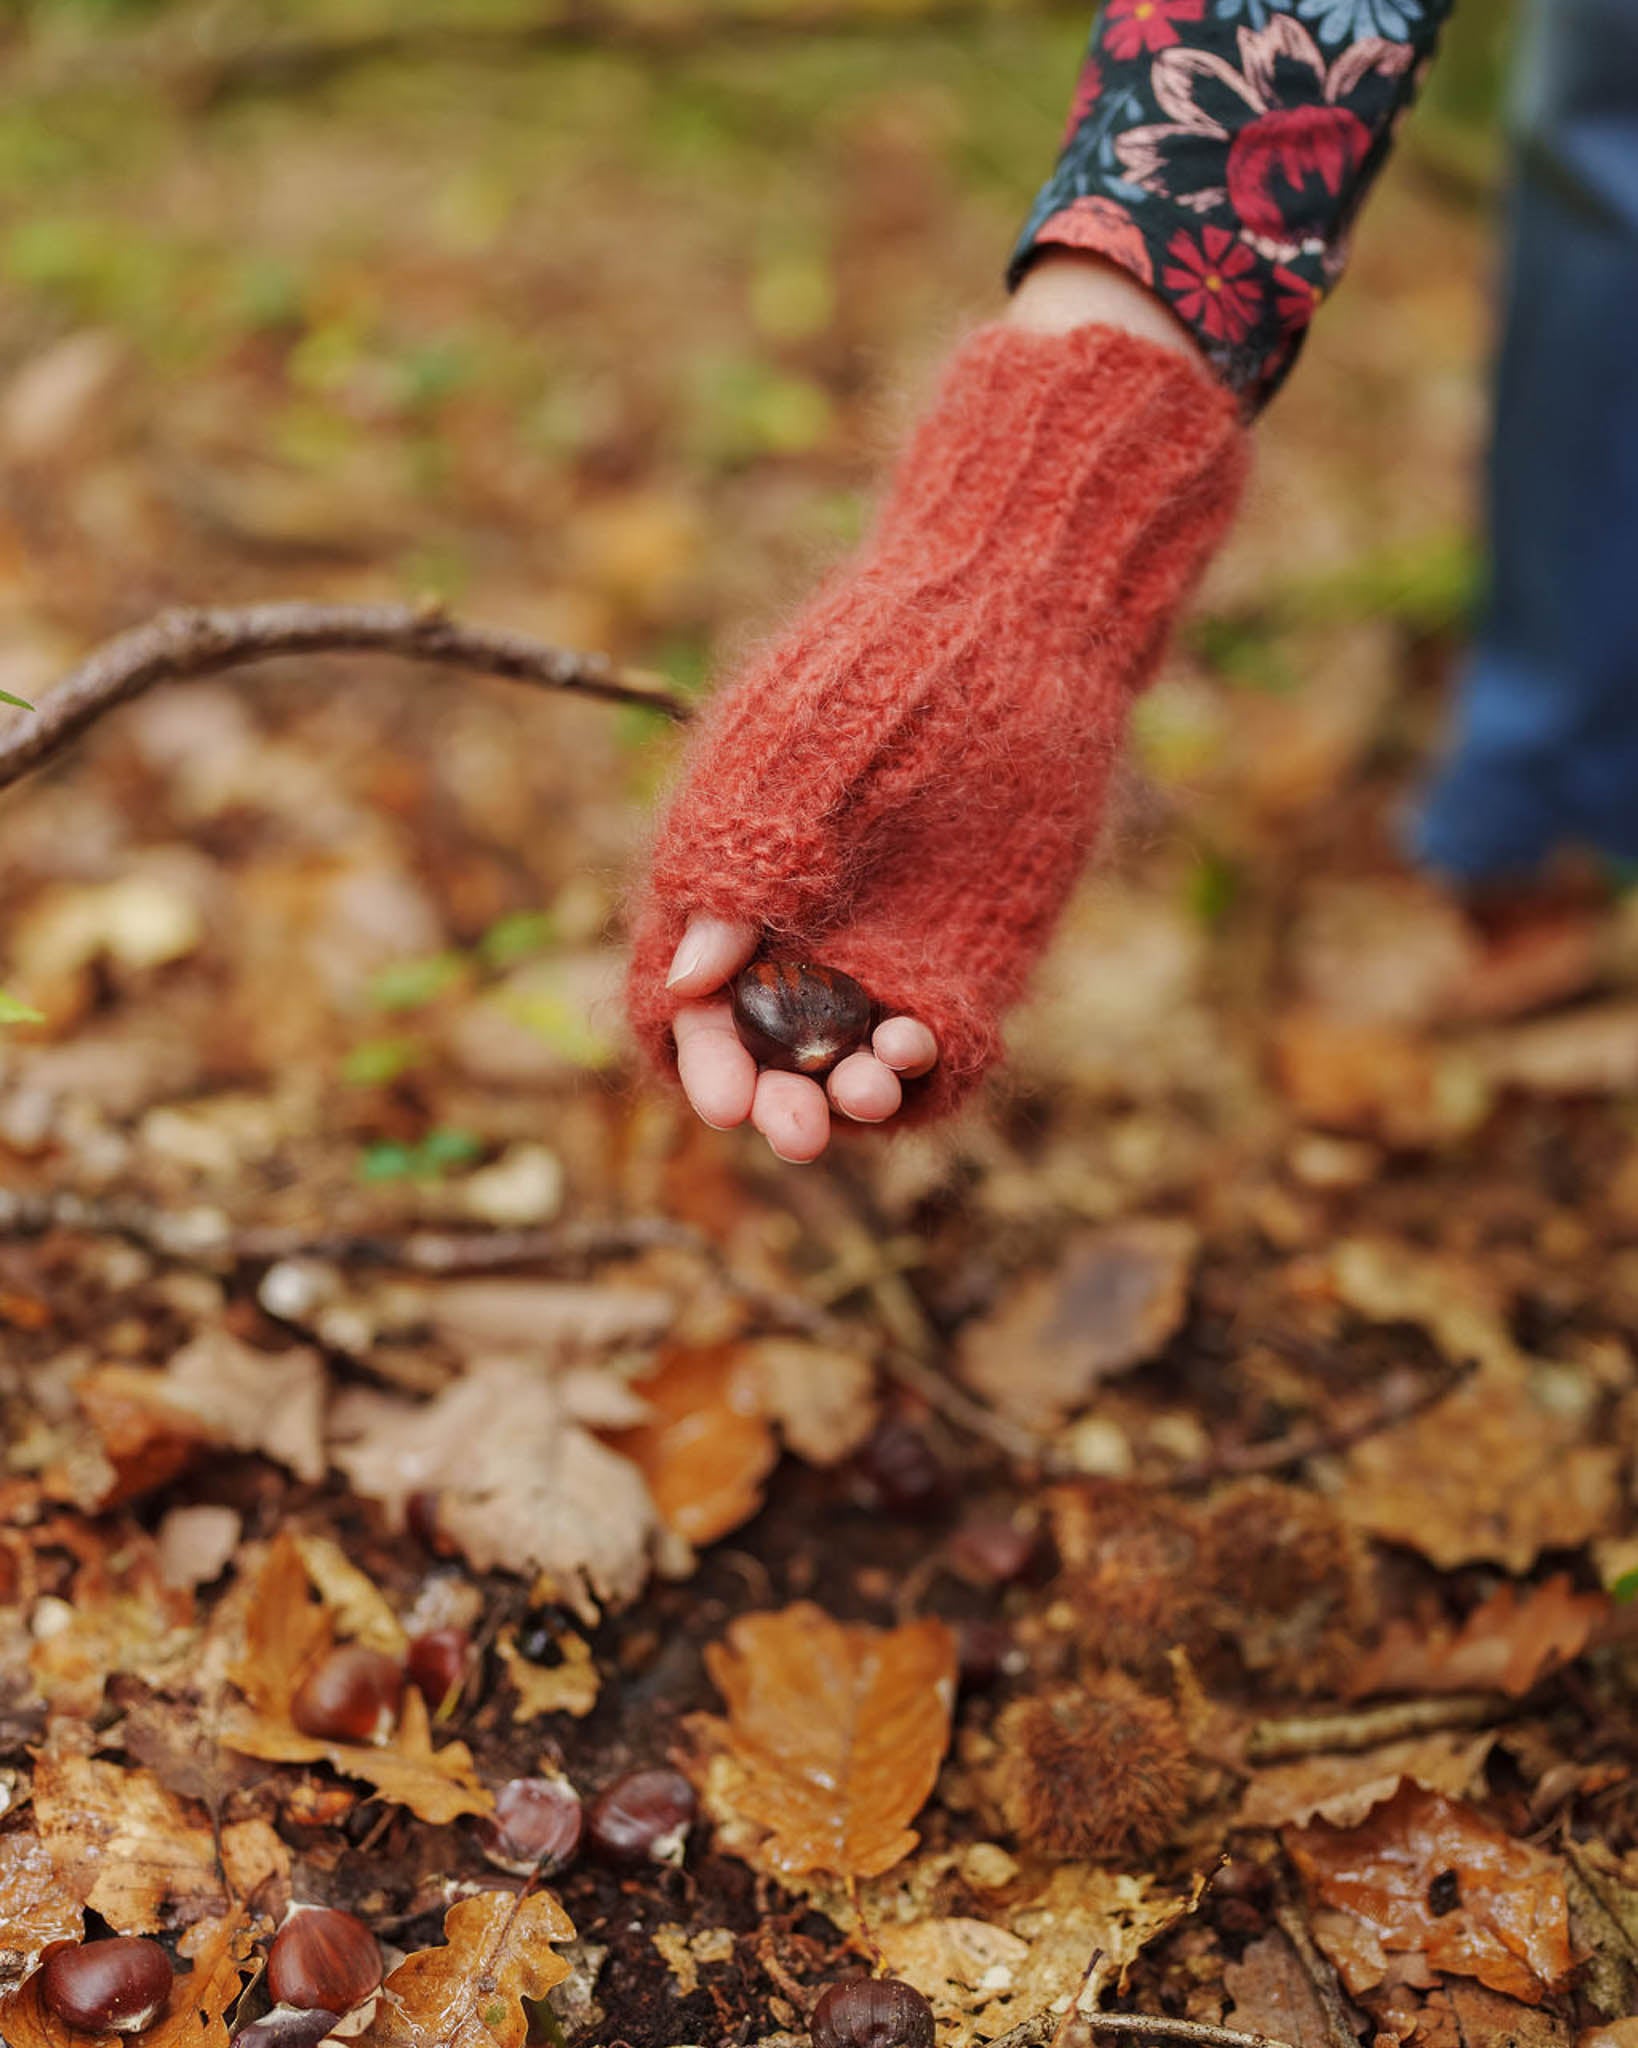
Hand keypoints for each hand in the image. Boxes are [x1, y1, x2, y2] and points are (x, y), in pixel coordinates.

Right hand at [625, 319, 1245, 1152]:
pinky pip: (937, 1048)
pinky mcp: (970, 959)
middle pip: (769, 1054)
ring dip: (846, 1097)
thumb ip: (738, 859)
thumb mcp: (791, 756)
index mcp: (732, 883)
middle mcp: (803, 934)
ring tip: (863, 1088)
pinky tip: (920, 1055)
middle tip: (797, 1132)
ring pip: (848, 1064)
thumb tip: (692, 974)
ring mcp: (888, 950)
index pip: (690, 1003)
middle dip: (773, 1102)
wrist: (1016, 618)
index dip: (697, 1060)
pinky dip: (922, 1073)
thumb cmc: (880, 666)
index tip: (722, 1101)